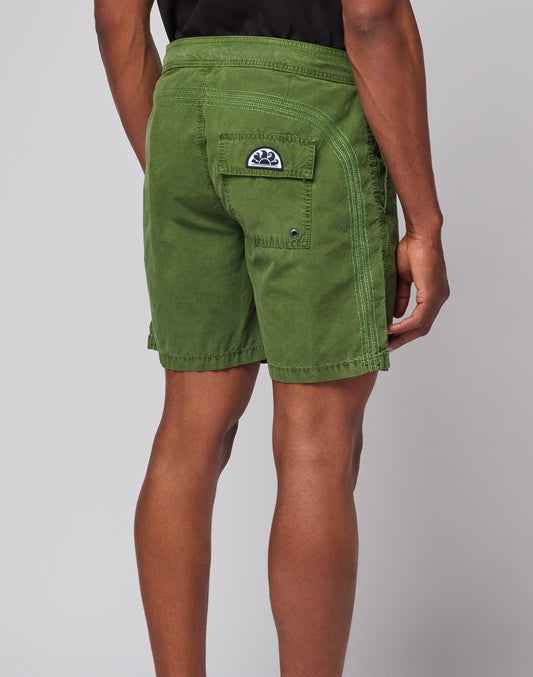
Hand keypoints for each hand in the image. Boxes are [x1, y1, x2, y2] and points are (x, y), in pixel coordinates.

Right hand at [388, 231, 449, 351]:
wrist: (420, 234)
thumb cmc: (412, 249)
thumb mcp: (403, 278)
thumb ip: (401, 296)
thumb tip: (396, 315)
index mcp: (434, 293)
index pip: (422, 320)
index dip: (406, 331)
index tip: (390, 338)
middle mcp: (440, 298)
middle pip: (423, 328)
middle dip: (404, 340)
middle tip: (387, 348)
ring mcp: (438, 297)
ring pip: (421, 326)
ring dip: (403, 336)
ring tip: (386, 342)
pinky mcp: (432, 294)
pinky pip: (418, 318)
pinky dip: (404, 326)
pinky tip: (391, 329)